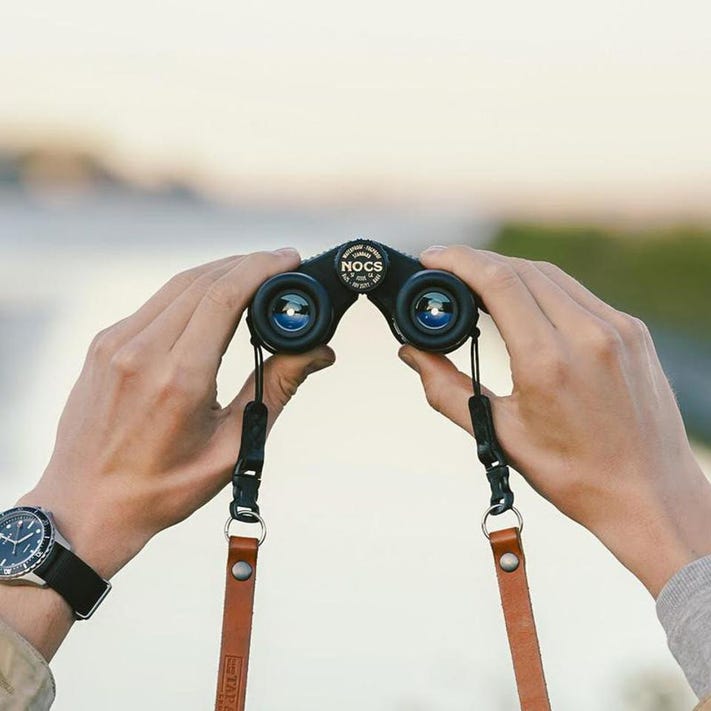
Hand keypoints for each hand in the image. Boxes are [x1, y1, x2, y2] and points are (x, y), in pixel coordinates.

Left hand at [17, 248, 333, 580]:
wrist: (86, 505)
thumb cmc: (164, 488)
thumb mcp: (230, 447)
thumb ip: (275, 390)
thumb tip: (319, 351)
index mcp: (178, 378)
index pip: (223, 297)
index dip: (261, 268)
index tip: (290, 258)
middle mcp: (141, 351)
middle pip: (202, 281)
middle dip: (246, 264)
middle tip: (281, 264)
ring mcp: (115, 343)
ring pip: (177, 285)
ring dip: (219, 272)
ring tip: (254, 276)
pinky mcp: (103, 344)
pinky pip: (155, 303)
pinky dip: (191, 292)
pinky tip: (212, 301)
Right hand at [399, 245, 710, 596]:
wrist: (651, 496)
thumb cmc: (574, 476)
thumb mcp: (501, 435)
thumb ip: (448, 390)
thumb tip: (411, 352)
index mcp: (549, 362)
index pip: (498, 283)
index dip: (458, 261)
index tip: (431, 257)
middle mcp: (588, 335)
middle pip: (522, 269)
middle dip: (478, 262)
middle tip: (446, 271)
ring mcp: (618, 329)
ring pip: (552, 275)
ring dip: (510, 271)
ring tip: (478, 284)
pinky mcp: (634, 332)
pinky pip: (579, 293)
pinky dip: (543, 288)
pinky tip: (524, 303)